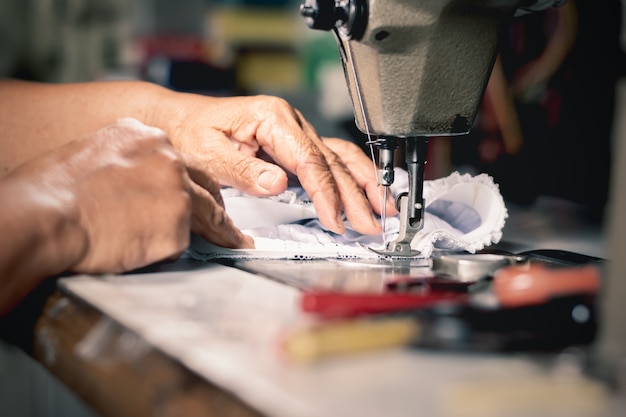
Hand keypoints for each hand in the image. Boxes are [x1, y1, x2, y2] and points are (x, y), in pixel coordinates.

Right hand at [5, 118, 248, 273]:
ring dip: (222, 231)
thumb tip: (134, 184)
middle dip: (216, 204)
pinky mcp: (178, 224)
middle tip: (227, 221)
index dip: (188, 180)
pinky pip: (182, 242)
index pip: (179, 160)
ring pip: (207, 213)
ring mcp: (178, 190)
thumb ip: (126, 163)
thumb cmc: (51, 191)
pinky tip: (158, 253)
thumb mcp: (92, 153)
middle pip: (205, 183)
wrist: (45, 215)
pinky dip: (172, 250)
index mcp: (145, 137)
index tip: (195, 192)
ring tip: (236, 243)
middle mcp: (168, 158)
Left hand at [153, 94, 394, 234]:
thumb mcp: (207, 152)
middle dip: (355, 195)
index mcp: (273, 118)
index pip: (310, 161)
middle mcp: (290, 122)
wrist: (181, 120)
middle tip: (371, 224)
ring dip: (365, 183)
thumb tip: (278, 183)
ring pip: (339, 157)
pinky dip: (352, 175)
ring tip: (386, 207)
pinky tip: (367, 189)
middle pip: (332, 161)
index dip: (326, 193)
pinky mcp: (295, 143)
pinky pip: (331, 157)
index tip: (336, 220)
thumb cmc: (190, 133)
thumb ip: (242, 169)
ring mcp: (296, 131)